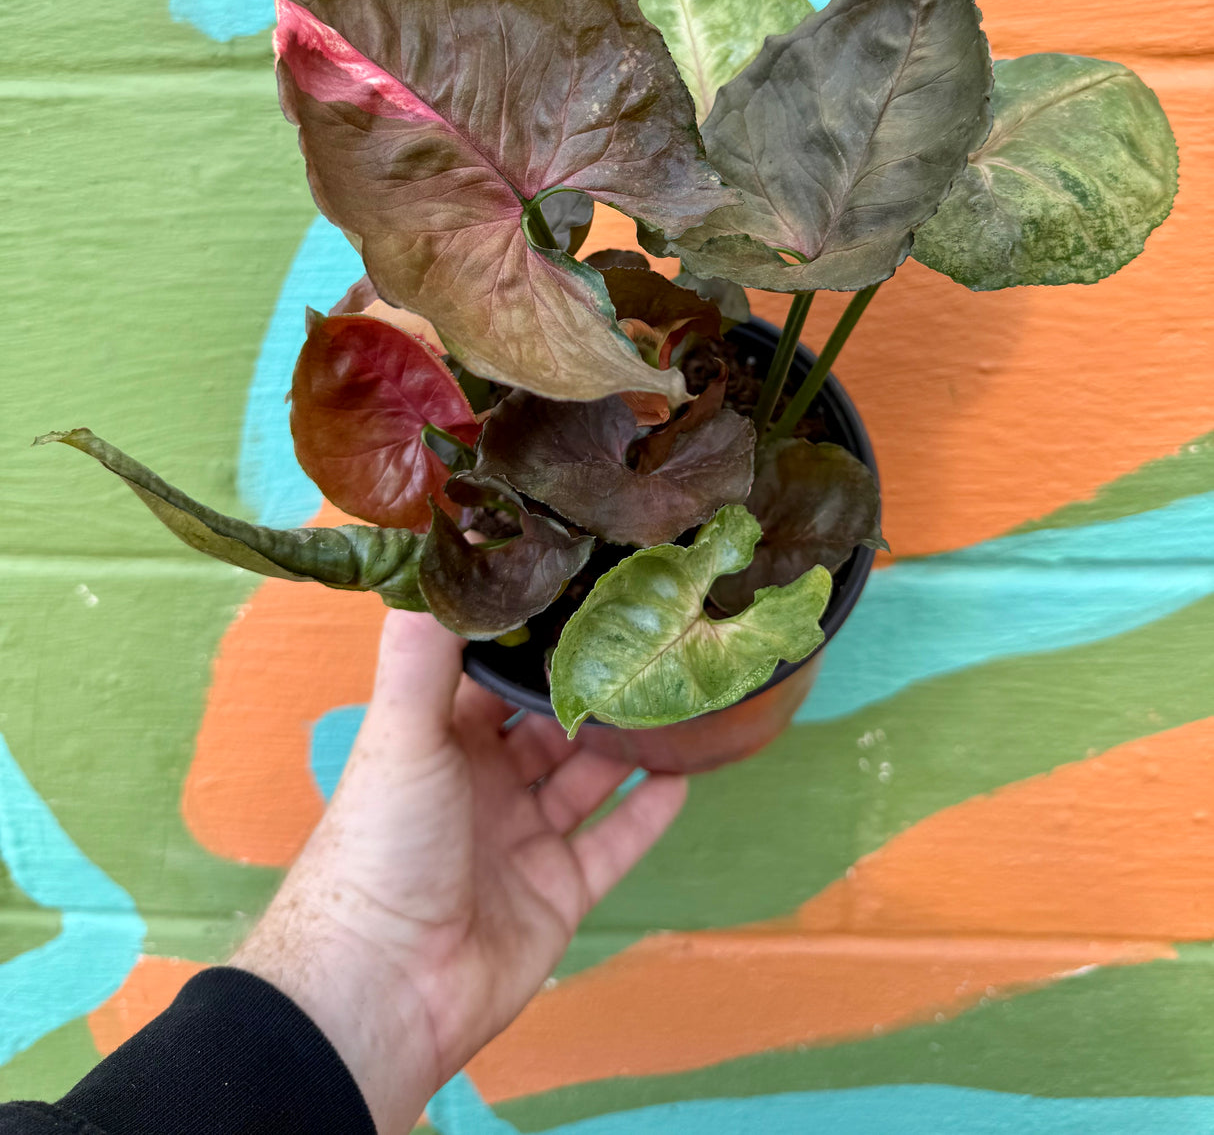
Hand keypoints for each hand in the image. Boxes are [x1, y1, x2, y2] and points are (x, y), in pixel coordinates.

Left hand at [231, 609, 687, 1132]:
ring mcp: (523, 840)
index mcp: (440, 741)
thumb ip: (425, 651)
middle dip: (591, 683)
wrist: (384, 986)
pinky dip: (647, 812)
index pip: (492, 673)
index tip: (583, 581)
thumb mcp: (403, 731)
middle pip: (548, 722)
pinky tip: (687, 771)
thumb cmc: (384, 841)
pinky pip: (612, 844)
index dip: (532, 634)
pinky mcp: (558, 895)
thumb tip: (432, 551)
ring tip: (678, 688)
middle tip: (650, 628)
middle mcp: (484, 783)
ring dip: (625, 740)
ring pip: (586, 777)